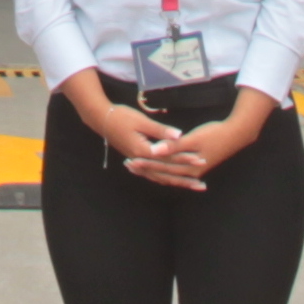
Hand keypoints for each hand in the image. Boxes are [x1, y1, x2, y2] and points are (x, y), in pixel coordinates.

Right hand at [63, 75, 190, 178]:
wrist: (101, 119)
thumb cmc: (121, 117)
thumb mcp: (142, 121)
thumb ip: (161, 130)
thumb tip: (179, 135)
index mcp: (143, 151)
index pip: (168, 157)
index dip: (185, 158)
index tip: (200, 160)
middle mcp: (141, 161)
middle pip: (166, 173)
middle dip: (184, 177)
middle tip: (202, 183)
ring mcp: (138, 163)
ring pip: (160, 177)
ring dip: (177, 182)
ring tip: (192, 186)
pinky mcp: (137, 160)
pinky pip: (153, 175)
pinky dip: (164, 179)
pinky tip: (172, 181)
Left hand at [142, 106, 269, 188]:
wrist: (236, 134)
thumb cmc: (215, 134)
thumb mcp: (193, 138)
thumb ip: (173, 146)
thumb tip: (154, 151)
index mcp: (187, 166)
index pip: (161, 166)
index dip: (145, 163)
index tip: (130, 160)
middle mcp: (190, 172)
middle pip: (163, 172)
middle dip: (146, 169)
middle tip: (128, 165)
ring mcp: (194, 170)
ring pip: (169, 174)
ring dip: (154, 171)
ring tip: (138, 168)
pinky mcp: (197, 166)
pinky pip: (176, 172)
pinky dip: (166, 172)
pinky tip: (160, 171)